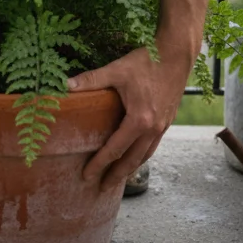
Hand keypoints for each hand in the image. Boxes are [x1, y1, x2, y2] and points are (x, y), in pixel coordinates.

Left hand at [68, 47, 191, 191]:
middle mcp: (153, 128)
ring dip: (130, 169)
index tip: (87, 176)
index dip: (100, 164)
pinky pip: (153, 146)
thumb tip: (65, 85)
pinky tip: (135, 157)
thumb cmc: (147, 61)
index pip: (115, 149)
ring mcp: (163, 126)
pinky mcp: (167, 121)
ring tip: (117, 179)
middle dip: (116, 176)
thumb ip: (91, 80)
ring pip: (145, 155)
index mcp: (139, 120)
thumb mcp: (116, 69)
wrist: (177, 53)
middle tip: (101, 189)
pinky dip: (142, 156)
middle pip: (132, 160)